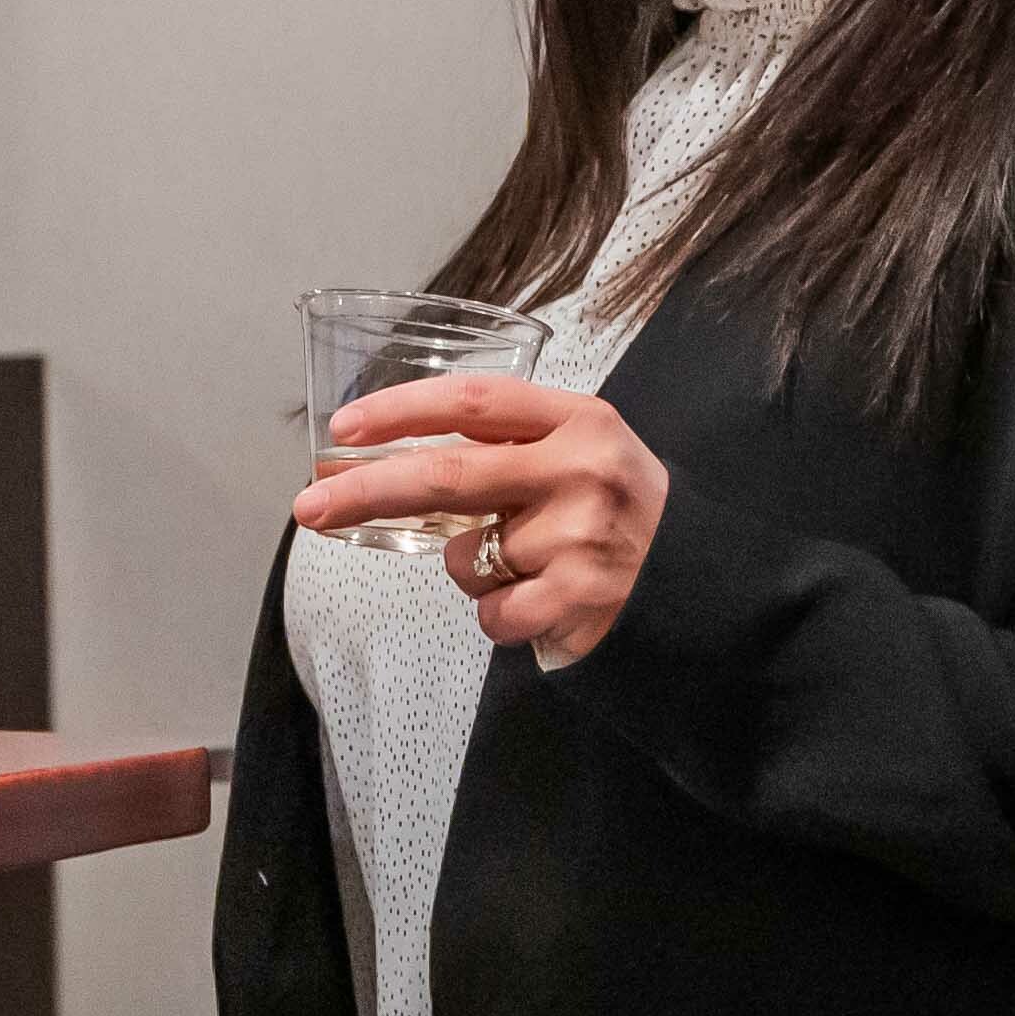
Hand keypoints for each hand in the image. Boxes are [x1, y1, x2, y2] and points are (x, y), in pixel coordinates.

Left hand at [299, 374, 671, 659]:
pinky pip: (491, 613)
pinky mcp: (582, 599)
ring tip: (530, 567)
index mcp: (579, 420)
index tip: (344, 428)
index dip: (401, 410)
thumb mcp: (582, 453)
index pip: (474, 399)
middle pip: (447, 475)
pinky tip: (541, 604)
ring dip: (471, 570)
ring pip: (467, 557)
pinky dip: (498, 616)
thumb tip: (387, 466)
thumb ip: (508, 449)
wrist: (704, 582)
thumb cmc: (622, 512)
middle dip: (367, 491)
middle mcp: (582, 470)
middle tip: (310, 507)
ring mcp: (583, 537)